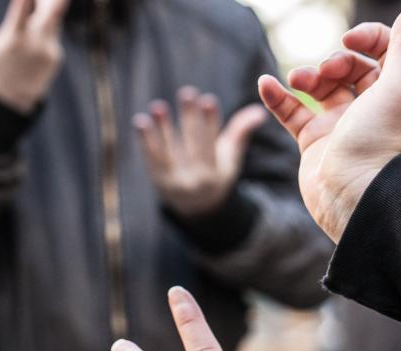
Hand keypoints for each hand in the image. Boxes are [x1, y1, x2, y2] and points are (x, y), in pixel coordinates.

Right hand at [0, 0, 69, 113]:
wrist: (8, 107)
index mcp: (14, 39)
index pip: (23, 5)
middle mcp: (36, 44)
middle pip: (55, 8)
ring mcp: (50, 50)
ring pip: (54, 17)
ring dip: (45, 4)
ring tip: (34, 2)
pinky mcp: (56, 56)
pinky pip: (52, 31)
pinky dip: (45, 22)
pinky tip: (33, 23)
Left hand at [134, 87, 266, 217]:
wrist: (197, 208)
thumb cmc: (216, 174)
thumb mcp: (230, 157)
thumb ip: (241, 132)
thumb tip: (259, 110)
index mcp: (214, 175)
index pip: (212, 145)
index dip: (210, 123)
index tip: (207, 100)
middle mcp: (194, 180)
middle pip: (192, 145)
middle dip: (189, 119)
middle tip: (187, 93)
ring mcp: (174, 182)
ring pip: (168, 153)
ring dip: (163, 129)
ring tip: (157, 106)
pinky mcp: (157, 180)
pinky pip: (150, 159)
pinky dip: (145, 141)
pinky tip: (140, 121)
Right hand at [258, 0, 400, 242]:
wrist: (350, 194)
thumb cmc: (376, 142)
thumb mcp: (396, 86)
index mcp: (392, 92)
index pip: (382, 51)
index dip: (367, 38)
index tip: (350, 41)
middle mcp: (366, 107)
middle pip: (347, 68)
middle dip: (332, 62)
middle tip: (326, 72)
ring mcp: (337, 124)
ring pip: (317, 88)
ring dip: (304, 76)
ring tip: (296, 81)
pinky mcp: (312, 141)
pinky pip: (291, 112)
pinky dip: (277, 97)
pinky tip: (265, 84)